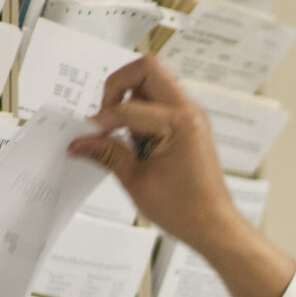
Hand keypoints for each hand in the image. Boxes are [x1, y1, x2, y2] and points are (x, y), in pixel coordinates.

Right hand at [69, 56, 239, 253]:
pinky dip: (144, 112)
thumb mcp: (136, 181)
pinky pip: (162, 102)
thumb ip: (106, 153)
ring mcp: (193, 117)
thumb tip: (80, 141)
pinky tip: (139, 143)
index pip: (127, 108)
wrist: (215, 227)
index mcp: (180, 124)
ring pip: (154, 82)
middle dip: (118, 86)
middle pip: (146, 69)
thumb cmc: (187, 210)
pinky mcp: (191, 125)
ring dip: (132, 100)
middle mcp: (191, 113)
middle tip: (106, 116)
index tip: (87, 138)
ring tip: (127, 136)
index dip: (101, 123)